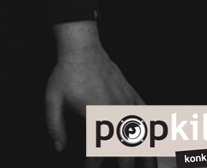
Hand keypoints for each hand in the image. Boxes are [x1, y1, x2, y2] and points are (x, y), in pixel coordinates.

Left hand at [45, 31, 152, 167]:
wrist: (82, 49)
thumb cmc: (66, 74)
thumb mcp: (52, 99)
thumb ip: (55, 126)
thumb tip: (58, 147)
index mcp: (96, 116)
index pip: (98, 148)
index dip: (94, 162)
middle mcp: (115, 111)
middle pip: (125, 147)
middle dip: (125, 164)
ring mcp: (127, 103)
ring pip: (141, 133)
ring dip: (144, 152)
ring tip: (148, 166)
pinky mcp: (132, 94)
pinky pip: (146, 115)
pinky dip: (151, 129)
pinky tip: (154, 140)